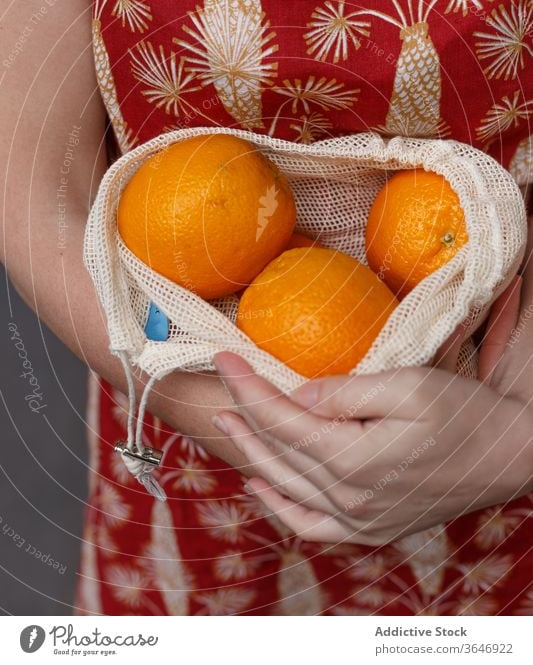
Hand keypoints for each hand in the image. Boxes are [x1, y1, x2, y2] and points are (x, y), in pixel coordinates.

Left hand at [212, 221, 532, 544]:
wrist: (509, 456)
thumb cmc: (464, 413)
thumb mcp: (409, 386)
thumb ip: (346, 393)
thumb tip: (297, 397)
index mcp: (355, 460)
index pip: (281, 420)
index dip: (247, 387)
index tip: (222, 357)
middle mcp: (350, 499)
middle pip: (277, 452)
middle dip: (242, 411)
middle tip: (219, 380)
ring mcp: (359, 521)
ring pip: (285, 487)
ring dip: (250, 453)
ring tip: (226, 421)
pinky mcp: (371, 529)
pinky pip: (310, 526)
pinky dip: (278, 506)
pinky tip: (259, 485)